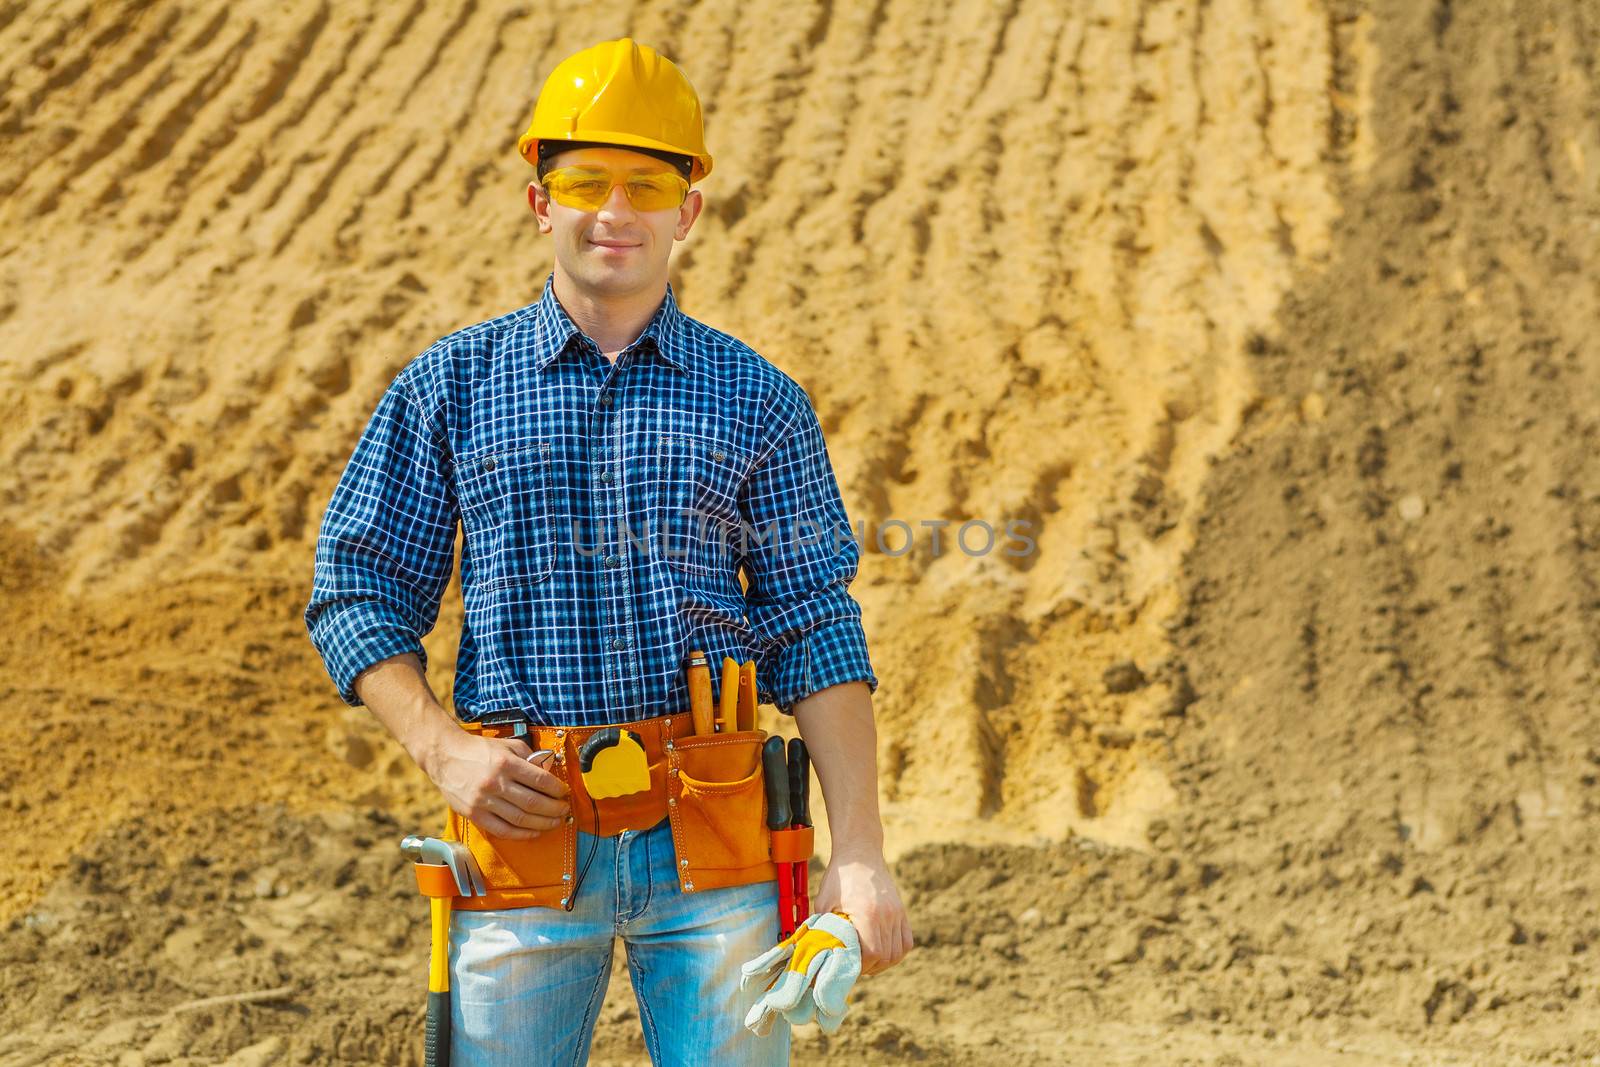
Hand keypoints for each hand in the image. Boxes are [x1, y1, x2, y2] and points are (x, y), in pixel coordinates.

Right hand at [425, 731, 569, 838]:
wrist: (445, 756)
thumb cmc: (479, 750)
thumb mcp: (507, 745)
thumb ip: (529, 756)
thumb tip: (550, 769)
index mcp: (506, 764)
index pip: (540, 780)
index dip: (557, 789)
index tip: (564, 792)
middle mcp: (495, 783)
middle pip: (533, 803)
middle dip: (554, 809)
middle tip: (564, 809)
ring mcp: (483, 801)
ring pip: (520, 819)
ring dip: (543, 823)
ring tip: (555, 822)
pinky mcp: (474, 814)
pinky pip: (502, 830)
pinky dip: (521, 834)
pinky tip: (534, 832)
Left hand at [810, 848, 911, 975]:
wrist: (860, 853)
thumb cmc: (839, 878)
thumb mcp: (824, 903)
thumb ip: (822, 928)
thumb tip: (815, 952)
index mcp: (867, 914)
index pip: (873, 954)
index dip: (861, 965)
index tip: (847, 964)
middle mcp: (887, 915)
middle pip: (887, 956)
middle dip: (871, 967)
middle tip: (855, 966)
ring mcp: (897, 913)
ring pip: (898, 952)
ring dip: (884, 962)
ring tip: (868, 962)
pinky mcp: (901, 911)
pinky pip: (906, 941)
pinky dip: (897, 952)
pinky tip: (883, 952)